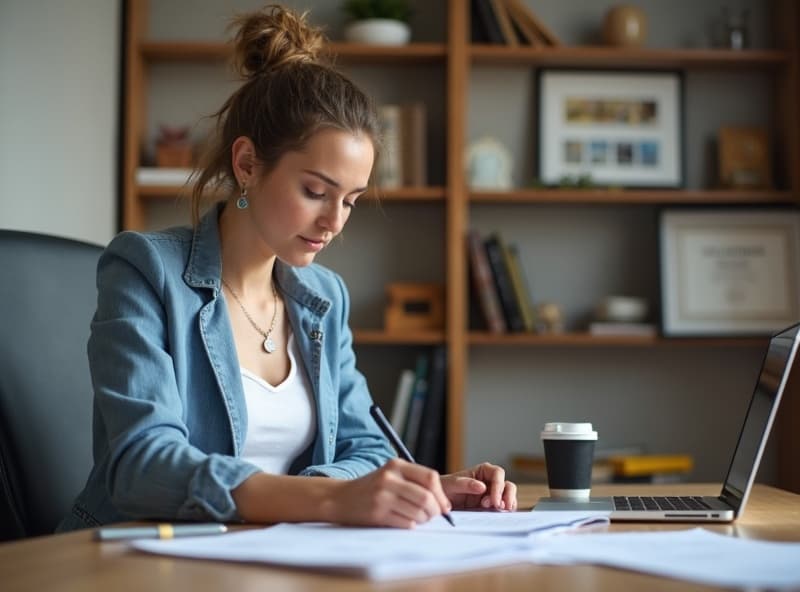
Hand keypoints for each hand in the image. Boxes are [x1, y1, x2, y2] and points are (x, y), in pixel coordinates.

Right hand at [330, 458, 451, 527]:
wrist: (340, 498)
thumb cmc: (372, 488)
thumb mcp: (391, 475)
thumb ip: (414, 482)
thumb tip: (443, 503)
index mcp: (396, 464)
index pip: (430, 477)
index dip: (441, 494)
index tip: (444, 506)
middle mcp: (389, 478)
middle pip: (426, 497)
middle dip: (435, 511)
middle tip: (433, 516)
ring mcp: (382, 496)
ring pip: (418, 512)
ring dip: (424, 520)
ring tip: (419, 519)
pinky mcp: (377, 513)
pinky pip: (405, 523)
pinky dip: (411, 525)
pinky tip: (405, 522)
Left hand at [440, 462, 517, 510]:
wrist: (438, 503)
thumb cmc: (444, 489)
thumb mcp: (451, 485)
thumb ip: (465, 484)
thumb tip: (482, 487)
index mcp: (482, 471)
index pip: (497, 473)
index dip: (499, 485)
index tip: (494, 500)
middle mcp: (489, 482)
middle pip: (507, 485)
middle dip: (506, 496)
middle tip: (499, 507)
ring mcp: (491, 495)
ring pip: (508, 497)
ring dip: (507, 504)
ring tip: (498, 511)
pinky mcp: (491, 508)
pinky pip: (504, 509)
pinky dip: (504, 513)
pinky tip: (498, 517)